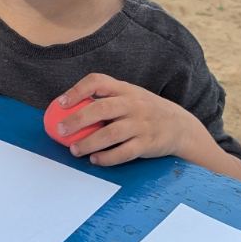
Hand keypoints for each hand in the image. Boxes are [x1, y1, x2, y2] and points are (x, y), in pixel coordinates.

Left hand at [49, 74, 201, 166]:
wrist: (180, 126)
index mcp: (125, 89)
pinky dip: (107, 158)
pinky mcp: (147, 144)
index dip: (77, 90)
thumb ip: (106, 99)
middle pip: (102, 109)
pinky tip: (95, 160)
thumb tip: (68, 110)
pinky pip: (124, 152)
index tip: (61, 103)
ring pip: (111, 134)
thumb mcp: (131, 96)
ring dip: (89, 143)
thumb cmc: (146, 111)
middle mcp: (133, 104)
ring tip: (75, 150)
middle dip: (78, 120)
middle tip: (60, 130)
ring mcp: (141, 124)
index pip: (98, 81)